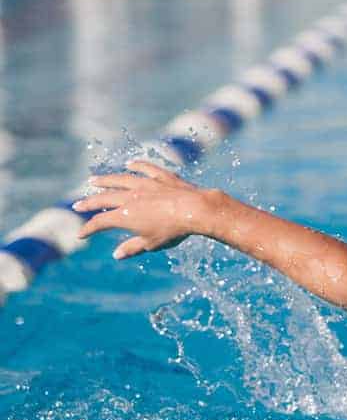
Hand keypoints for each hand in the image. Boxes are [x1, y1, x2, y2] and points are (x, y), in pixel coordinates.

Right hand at [73, 161, 224, 258]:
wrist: (195, 210)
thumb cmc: (173, 230)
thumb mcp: (151, 243)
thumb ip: (132, 248)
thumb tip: (117, 255)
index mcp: (125, 216)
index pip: (100, 222)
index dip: (89, 229)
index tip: (81, 235)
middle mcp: (130, 197)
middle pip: (104, 198)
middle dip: (89, 203)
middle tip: (77, 205)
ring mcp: (145, 184)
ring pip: (120, 180)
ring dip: (105, 180)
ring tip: (93, 180)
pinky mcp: (161, 178)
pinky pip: (146, 169)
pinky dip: (137, 166)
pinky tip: (130, 164)